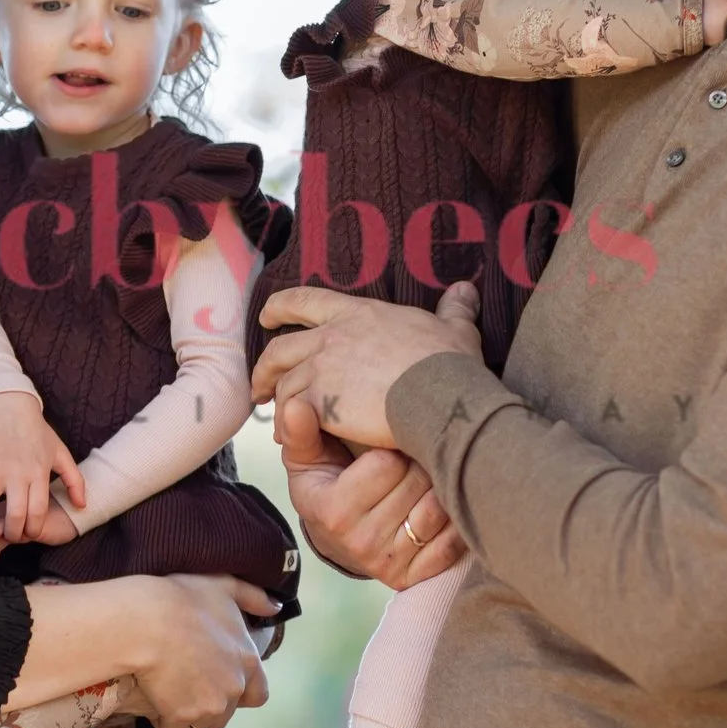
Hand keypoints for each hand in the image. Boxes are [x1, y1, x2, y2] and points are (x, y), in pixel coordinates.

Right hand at [0, 391, 84, 543]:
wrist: (13, 407)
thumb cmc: (38, 434)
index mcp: (38, 474)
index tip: (28, 534)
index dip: (33, 529)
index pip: (37, 512)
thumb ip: (75, 481)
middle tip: (6, 537)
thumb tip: (83, 505)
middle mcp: (17, 472)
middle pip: (14, 513)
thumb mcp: (61, 455)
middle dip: (11, 532)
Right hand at [131, 575, 274, 727]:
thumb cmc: (183, 599)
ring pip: (201, 723)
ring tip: (169, 692)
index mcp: (247, 661)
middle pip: (225, 711)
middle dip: (210, 702)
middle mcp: (233, 689)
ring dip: (189, 714)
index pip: (258, 694)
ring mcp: (208, 707)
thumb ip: (254, 598)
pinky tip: (154, 700)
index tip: (220, 681)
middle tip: (187, 682)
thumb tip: (275, 607)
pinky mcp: (181, 717)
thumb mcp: (224, 585)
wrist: (146, 623)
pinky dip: (165, 720)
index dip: (241, 692)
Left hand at [251, 282, 482, 450]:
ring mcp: (322, 368)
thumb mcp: (456, 329)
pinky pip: (291, 412)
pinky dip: (287, 425)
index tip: (267, 316)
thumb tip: (465, 290)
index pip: (306, 300)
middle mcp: (332, 336)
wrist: (442, 398)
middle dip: (264, 365)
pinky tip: (290, 437)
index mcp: (358, 313)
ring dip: (276, 399)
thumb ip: (454, 310)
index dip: (280, 307)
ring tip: (275, 417)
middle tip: (261, 381)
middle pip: (280, 347)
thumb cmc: (450, 365)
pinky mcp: (320, 401)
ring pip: (283, 382)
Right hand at [273, 395, 465, 589]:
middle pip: (417, 482)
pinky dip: (453, 521)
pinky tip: (440, 505)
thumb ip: (301, 431)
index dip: (390, 446)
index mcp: (334, 510)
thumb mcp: (306, 458)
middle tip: (410, 458)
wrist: (334, 539)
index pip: (386, 464)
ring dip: (438, 487)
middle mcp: (361, 542)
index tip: (385, 446)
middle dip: (417, 462)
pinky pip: (452, 542)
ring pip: (439, 508)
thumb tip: (296, 405)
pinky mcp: (413, 576)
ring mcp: (389, 562)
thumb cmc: (325, 485)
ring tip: (424, 478)